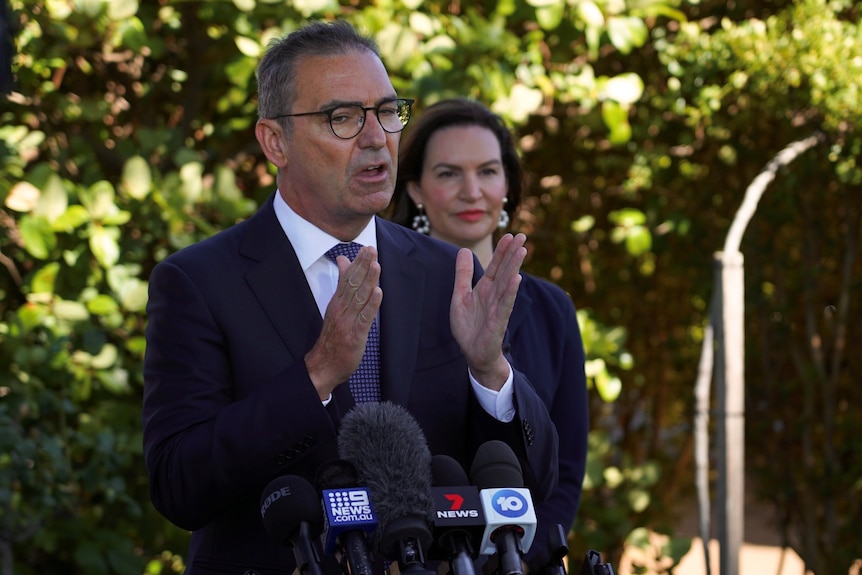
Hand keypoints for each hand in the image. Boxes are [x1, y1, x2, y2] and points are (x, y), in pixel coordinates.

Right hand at [305, 246, 382, 399]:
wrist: (323, 366)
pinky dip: (371, 304)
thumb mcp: (336, 308)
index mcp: (337, 303)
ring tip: (376, 265)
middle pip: (353, 284)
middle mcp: (341, 309)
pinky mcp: (355, 335)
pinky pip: (364, 317)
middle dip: (363, 266)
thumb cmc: (333, 337)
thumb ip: (342, 286)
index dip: (357, 263)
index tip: (366, 248)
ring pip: (359, 297)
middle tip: (371, 249)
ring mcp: (347, 321)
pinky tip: (378, 292)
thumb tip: (344, 262)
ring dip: (368, 280)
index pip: (347, 279)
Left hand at [450, 233, 525, 389]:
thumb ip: (462, 274)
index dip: (502, 251)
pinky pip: (505, 304)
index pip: (495, 265)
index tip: (510, 235)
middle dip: (512, 253)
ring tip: (522, 251)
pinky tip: (516, 279)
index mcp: (485, 288)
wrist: (473, 353)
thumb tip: (463, 250)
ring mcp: (498, 307)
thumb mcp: (460, 296)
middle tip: (522, 236)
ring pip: (507, 283)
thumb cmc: (468, 327)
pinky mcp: (498, 321)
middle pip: (505, 270)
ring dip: (514, 267)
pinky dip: (510, 292)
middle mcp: (494, 295)